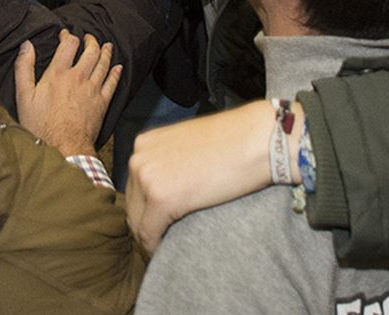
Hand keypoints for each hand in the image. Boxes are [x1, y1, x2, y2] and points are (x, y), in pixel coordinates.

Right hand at [13, 32, 120, 157]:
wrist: (63, 148)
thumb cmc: (41, 125)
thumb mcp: (24, 96)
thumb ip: (24, 68)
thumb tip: (26, 45)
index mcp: (58, 74)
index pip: (69, 44)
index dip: (68, 36)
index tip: (65, 35)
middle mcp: (78, 77)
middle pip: (90, 51)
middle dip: (90, 41)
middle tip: (89, 37)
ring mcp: (93, 90)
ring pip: (103, 64)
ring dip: (106, 52)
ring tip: (106, 45)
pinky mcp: (102, 103)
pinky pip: (113, 83)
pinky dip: (116, 73)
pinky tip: (118, 67)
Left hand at [126, 99, 274, 253]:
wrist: (255, 139)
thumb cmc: (233, 141)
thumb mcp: (189, 146)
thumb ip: (170, 163)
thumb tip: (168, 188)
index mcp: (145, 144)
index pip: (135, 186)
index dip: (146, 208)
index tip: (159, 223)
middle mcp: (139, 158)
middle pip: (133, 205)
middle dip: (146, 224)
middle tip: (165, 238)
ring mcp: (147, 177)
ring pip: (138, 222)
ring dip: (151, 236)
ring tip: (169, 244)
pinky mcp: (161, 198)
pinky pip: (149, 233)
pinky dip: (156, 246)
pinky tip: (169, 249)